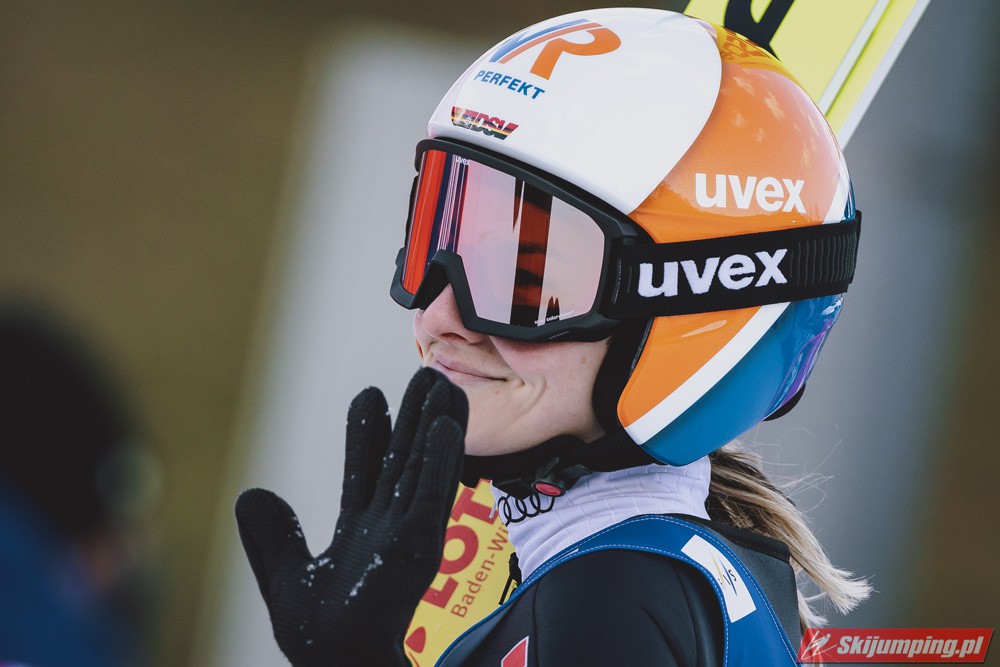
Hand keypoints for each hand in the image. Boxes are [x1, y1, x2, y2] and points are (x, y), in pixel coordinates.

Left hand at [235, 368, 466, 665]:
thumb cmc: (319, 638)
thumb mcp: (284, 579)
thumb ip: (271, 537)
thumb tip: (251, 494)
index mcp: (361, 532)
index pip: (365, 471)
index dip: (368, 434)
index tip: (369, 395)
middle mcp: (389, 527)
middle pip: (404, 459)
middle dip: (413, 417)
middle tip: (426, 374)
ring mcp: (407, 534)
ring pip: (424, 467)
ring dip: (436, 425)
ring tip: (444, 385)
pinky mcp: (418, 546)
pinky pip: (431, 495)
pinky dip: (441, 459)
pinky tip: (444, 425)